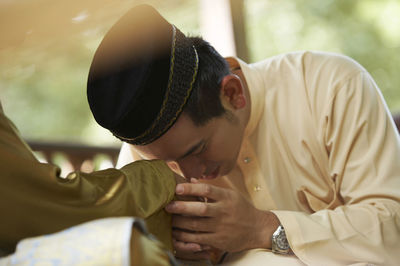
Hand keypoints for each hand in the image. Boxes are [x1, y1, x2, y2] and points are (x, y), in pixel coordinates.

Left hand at [165, 181, 279, 253]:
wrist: (257, 229)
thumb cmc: (241, 208)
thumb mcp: (230, 194)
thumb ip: (211, 189)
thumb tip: (190, 179)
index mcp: (226, 197)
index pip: (207, 189)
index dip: (190, 188)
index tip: (177, 188)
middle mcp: (224, 211)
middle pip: (200, 208)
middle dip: (181, 207)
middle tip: (167, 206)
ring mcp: (221, 227)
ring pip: (196, 225)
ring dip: (179, 223)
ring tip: (169, 219)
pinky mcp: (219, 240)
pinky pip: (198, 239)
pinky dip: (185, 237)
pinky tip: (177, 233)